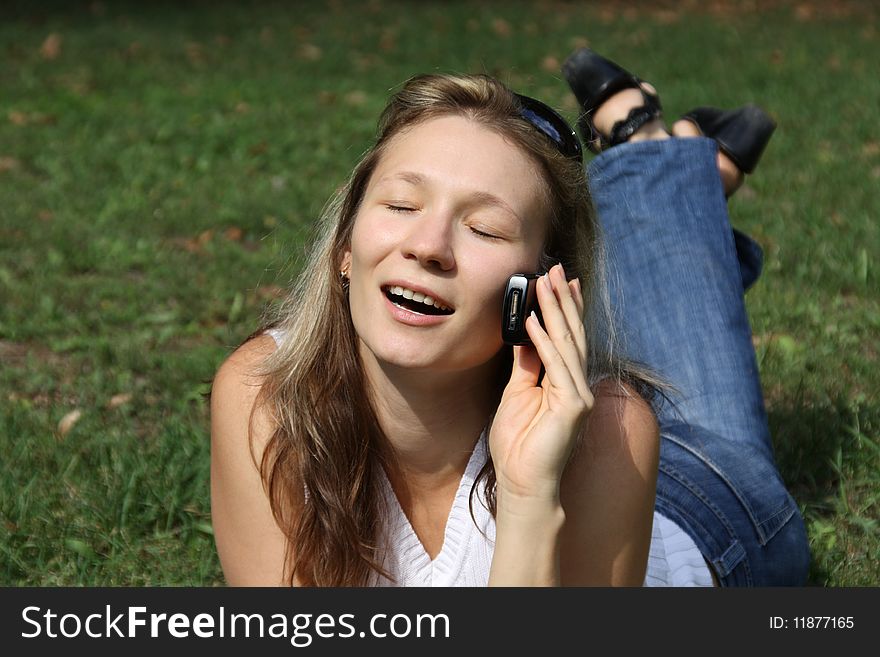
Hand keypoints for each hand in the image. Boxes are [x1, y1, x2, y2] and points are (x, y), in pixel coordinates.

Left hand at [489, 263, 593, 502]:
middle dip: (562, 300)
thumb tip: (525, 332)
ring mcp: (579, 396)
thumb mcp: (517, 394)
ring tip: (545, 282)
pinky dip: (543, 341)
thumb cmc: (518, 445)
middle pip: (571, 334)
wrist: (523, 483)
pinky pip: (555, 366)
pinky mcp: (573, 407)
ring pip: (567, 344)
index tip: (557, 280)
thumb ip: (526, 364)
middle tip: (554, 268)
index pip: (567, 338)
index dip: (564, 308)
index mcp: (565, 383)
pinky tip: (534, 320)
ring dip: (555, 311)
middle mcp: (578, 386)